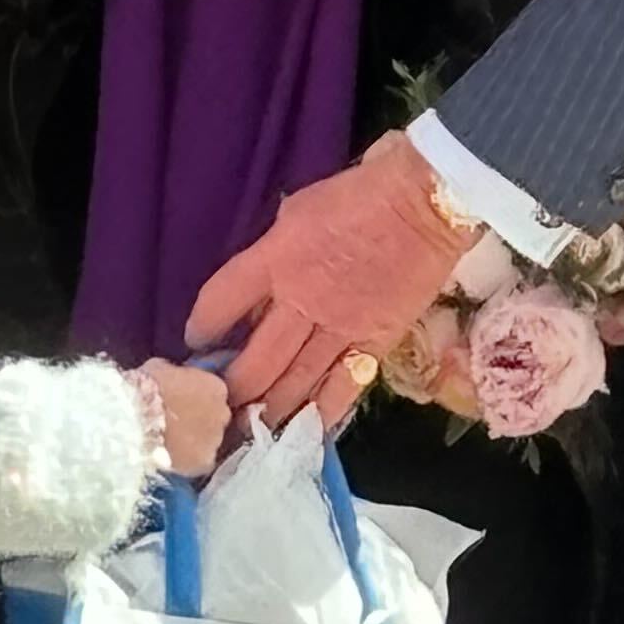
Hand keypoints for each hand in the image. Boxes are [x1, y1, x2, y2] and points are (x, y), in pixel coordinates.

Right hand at [136, 360, 230, 477]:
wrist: (134, 422)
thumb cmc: (145, 388)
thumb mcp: (160, 368)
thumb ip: (175, 374)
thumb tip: (173, 378)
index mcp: (216, 386)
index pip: (213, 392)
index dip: (196, 397)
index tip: (180, 401)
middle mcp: (223, 413)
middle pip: (215, 417)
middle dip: (200, 420)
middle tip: (176, 423)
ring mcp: (216, 440)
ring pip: (209, 442)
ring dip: (195, 441)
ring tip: (171, 443)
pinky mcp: (204, 463)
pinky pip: (200, 462)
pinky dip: (189, 461)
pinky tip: (172, 458)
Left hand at [187, 134, 479, 431]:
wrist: (427, 201)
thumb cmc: (360, 192)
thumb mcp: (298, 210)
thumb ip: (274, 252)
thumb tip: (259, 283)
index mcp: (275, 259)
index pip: (221, 301)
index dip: (202, 326)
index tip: (196, 344)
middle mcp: (301, 301)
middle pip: (256, 360)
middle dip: (234, 389)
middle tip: (218, 408)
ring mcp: (341, 327)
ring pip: (296, 382)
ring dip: (269, 411)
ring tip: (249, 431)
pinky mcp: (377, 343)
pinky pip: (344, 386)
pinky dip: (322, 412)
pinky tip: (302, 431)